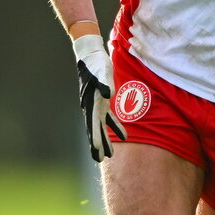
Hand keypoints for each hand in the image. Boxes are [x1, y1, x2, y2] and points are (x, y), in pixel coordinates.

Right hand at [72, 34, 125, 160]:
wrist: (91, 55)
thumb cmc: (96, 63)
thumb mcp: (102, 72)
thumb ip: (104, 84)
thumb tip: (108, 95)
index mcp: (91, 102)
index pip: (93, 124)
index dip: (95, 138)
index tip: (97, 151)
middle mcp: (91, 107)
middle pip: (94, 129)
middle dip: (97, 145)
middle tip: (98, 160)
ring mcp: (96, 105)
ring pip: (101, 126)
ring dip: (105, 139)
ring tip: (109, 154)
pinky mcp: (102, 102)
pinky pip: (109, 118)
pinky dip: (116, 127)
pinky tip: (124, 136)